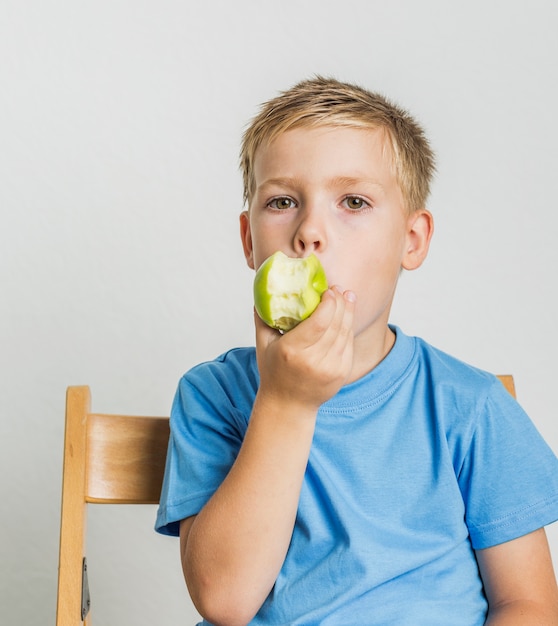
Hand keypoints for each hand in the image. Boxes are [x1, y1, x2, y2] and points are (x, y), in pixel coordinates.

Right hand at [255, 286, 355, 410]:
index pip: (319, 322)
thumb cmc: (273, 372)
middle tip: (338, 289)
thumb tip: (264, 291)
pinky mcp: (342, 373)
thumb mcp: (263, 345)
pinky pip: (349, 344)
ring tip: (346, 297)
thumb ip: (263, 318)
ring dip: (348, 312)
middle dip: (340, 302)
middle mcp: (313, 360)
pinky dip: (349, 327)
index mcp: (292, 351)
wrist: (289, 405)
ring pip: (346, 332)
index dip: (329, 303)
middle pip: (336, 324)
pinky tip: (346, 316)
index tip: (328, 290)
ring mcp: (331, 368)